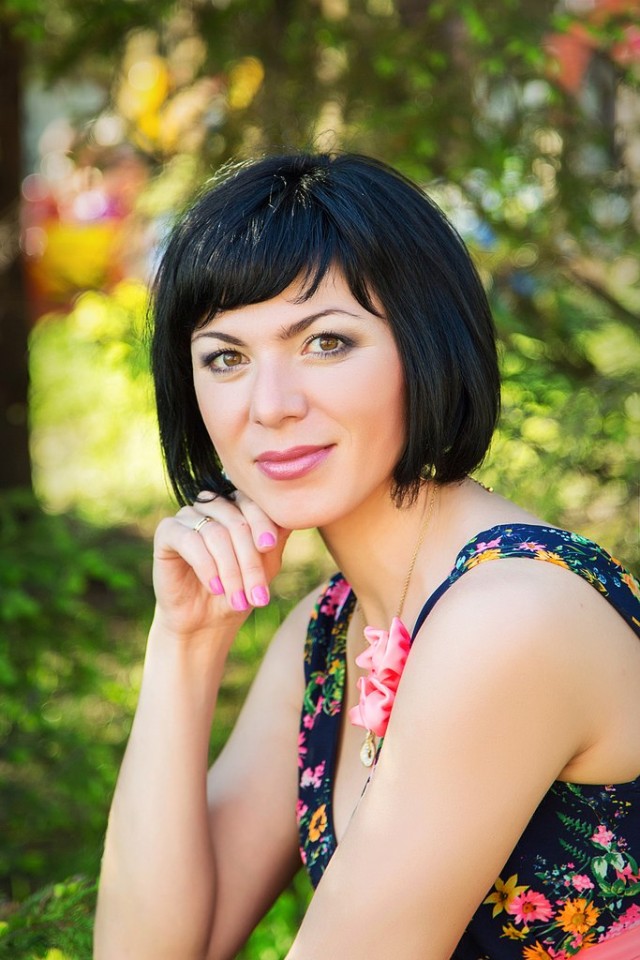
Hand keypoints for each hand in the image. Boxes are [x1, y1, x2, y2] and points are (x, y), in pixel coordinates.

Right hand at [152, 490, 289, 639]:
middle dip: (250, 561)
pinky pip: (189, 540)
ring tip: (238, 600)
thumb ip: (277, 536)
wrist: (205, 622)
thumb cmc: (238, 590)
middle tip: (258, 595)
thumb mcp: (265, 564)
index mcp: (236, 506)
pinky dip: (206, 566)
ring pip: (215, 534)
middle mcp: (212, 505)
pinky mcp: (167, 532)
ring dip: (231, 571)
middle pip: (236, 521)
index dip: (262, 523)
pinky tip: (215, 587)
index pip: (252, 503)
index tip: (269, 546)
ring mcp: (188, 516)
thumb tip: (296, 513)